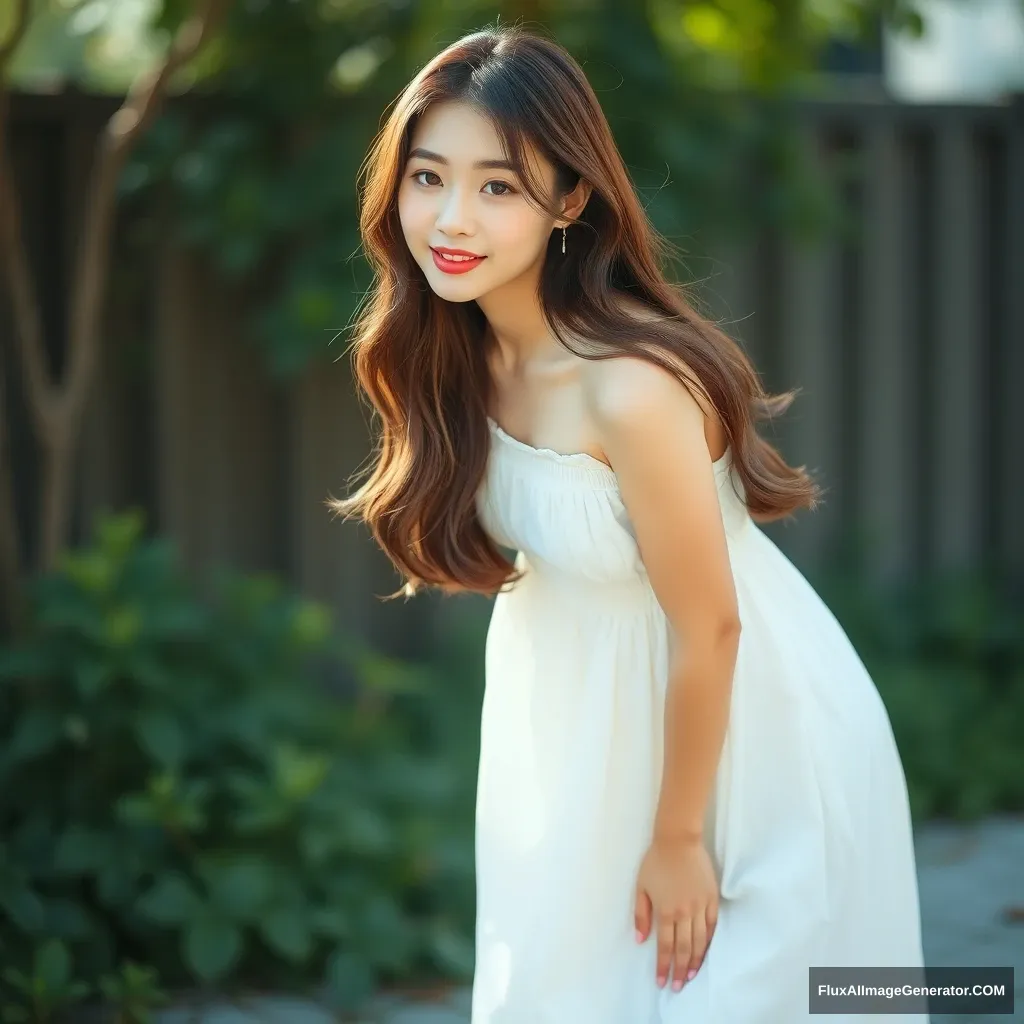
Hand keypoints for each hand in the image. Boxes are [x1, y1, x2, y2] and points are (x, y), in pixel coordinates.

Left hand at [633, 834, 718, 991]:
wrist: (679, 840)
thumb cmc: (656, 861)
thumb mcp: (641, 886)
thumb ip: (641, 915)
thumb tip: (641, 940)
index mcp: (666, 910)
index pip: (666, 946)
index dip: (664, 966)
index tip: (662, 981)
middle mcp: (685, 912)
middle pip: (684, 948)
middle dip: (681, 970)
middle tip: (678, 987)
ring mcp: (700, 906)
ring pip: (700, 941)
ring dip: (696, 961)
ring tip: (691, 975)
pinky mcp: (712, 898)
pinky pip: (712, 925)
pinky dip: (709, 941)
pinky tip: (705, 951)